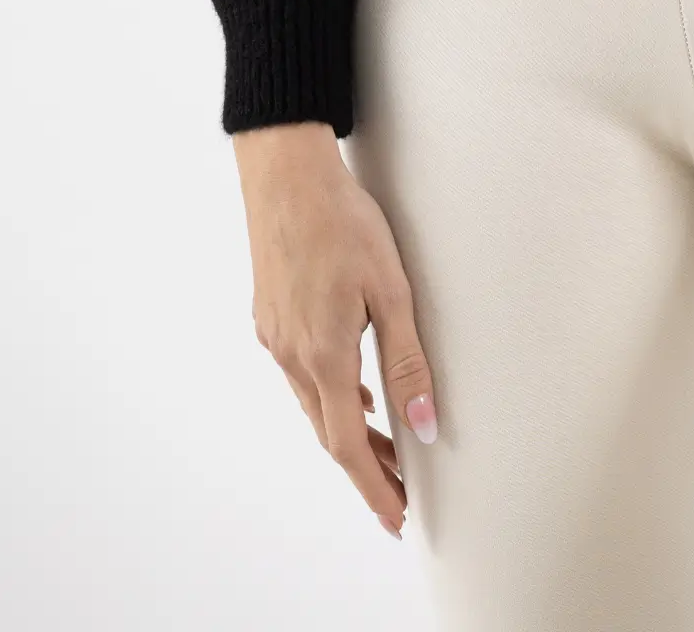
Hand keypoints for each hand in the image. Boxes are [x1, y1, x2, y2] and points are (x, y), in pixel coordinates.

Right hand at [233, 122, 437, 540]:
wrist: (286, 175)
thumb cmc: (343, 221)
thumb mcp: (390, 289)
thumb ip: (407, 360)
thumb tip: (424, 424)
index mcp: (323, 355)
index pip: (347, 446)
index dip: (373, 486)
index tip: (397, 517)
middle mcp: (292, 355)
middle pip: (329, 433)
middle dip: (365, 467)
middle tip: (400, 491)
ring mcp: (275, 337)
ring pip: (313, 405)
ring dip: (347, 431)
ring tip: (385, 447)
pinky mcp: (270, 317)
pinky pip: (301, 374)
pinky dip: (329, 396)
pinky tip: (353, 389)